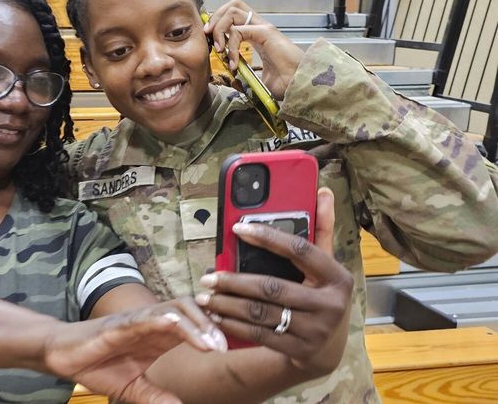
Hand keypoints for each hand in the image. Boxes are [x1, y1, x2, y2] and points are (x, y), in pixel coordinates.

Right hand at [44, 298, 226, 403]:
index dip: (216, 332)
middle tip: (226, 347)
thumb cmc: (98, 365)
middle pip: (192, 310)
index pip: (195, 325)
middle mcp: (153, 323)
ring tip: (211, 343)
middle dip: (212, 324)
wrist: (63, 356)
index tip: (234, 350)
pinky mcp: (121, 324)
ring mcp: (138, 321)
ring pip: (175, 308)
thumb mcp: (134, 389)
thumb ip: (157, 397)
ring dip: (196, 323)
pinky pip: (147, 317)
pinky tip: (178, 327)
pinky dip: (165, 319)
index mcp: (160, 337)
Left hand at [196, 188, 352, 375]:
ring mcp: (315, 331)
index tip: (236, 228)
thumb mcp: (325, 265)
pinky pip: (259, 335)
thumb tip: (322, 191)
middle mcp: (330, 305)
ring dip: (228, 305)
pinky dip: (233, 325)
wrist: (328, 350)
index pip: (299, 250)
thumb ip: (321, 229)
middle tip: (208, 277)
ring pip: (261, 313)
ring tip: (205, 297)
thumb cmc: (320, 295)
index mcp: (337, 277)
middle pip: (273, 287)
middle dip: (235, 282)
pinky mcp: (299, 351)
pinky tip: (215, 316)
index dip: (268, 236)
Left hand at [203, 0, 304, 99]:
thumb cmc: (285, 83)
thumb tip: (234, 81)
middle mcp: (260, 27)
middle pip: (232, 5)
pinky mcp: (265, 33)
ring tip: (219, 49)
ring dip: (219, 29)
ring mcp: (263, 28)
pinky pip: (238, 31)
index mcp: (257, 34)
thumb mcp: (258, 78)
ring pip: (232, 11)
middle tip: (209, 37)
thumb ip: (245, 75)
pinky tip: (234, 62)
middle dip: (215, 18)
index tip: (211, 42)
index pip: (234, 15)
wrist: (300, 85)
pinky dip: (230, 46)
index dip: (218, 23)